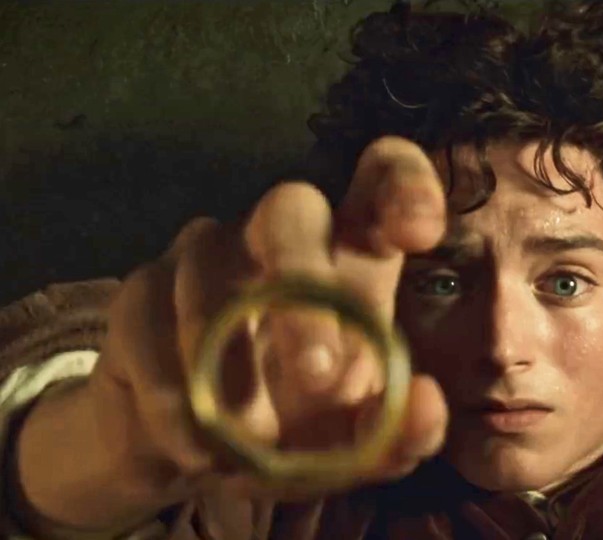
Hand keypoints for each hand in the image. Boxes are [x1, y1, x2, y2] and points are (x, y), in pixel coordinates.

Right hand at [87, 136, 448, 502]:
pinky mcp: (141, 292)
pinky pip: (147, 322)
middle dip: (302, 283)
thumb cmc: (297, 427)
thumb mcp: (357, 443)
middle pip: (289, 207)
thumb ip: (401, 432)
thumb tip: (425, 406)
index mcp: (352, 255)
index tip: (420, 233)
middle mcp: (277, 237)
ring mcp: (204, 255)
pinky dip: (172, 392)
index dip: (405, 185)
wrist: (195, 453)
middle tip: (318, 377)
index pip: (381, 178)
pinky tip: (198, 447)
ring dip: (227, 359)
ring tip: (252, 441)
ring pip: (207, 265)